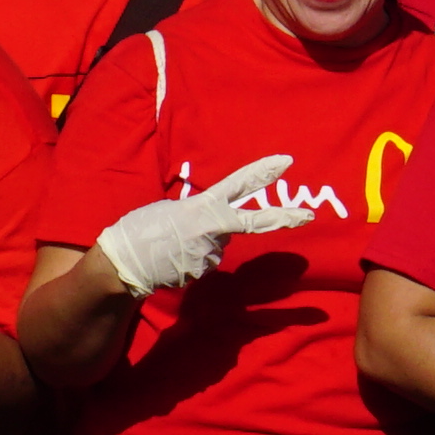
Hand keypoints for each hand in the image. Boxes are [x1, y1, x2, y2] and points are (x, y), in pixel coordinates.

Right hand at [97, 151, 299, 296]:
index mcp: (203, 207)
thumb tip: (214, 226)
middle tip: (309, 216)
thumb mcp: (170, 210)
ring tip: (173, 244)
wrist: (124, 264)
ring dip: (202, 243)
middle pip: (254, 222)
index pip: (240, 185)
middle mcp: (213, 230)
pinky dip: (191, 258)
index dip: (263, 172)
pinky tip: (172, 257)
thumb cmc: (140, 230)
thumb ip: (199, 213)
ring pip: (218, 244)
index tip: (287, 162)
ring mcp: (211, 253)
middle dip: (284, 218)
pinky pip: (204, 260)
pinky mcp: (204, 272)